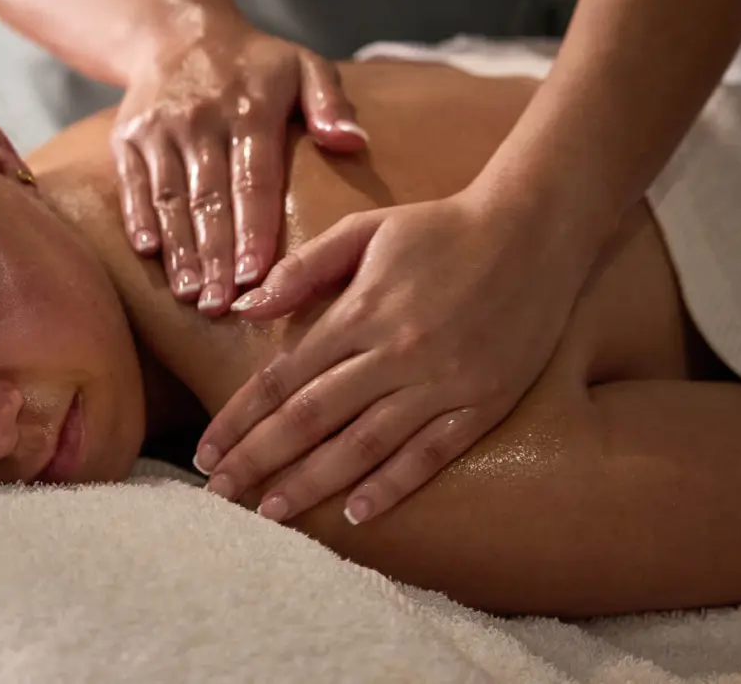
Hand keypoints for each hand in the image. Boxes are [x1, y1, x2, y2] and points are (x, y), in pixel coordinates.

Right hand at [113, 15, 366, 314]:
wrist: (176, 31)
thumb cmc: (254, 64)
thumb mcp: (304, 65)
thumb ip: (331, 102)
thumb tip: (353, 142)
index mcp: (249, 109)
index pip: (252, 180)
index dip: (253, 230)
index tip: (258, 276)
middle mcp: (201, 120)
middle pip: (209, 199)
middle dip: (216, 257)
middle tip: (223, 306)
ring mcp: (160, 129)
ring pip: (170, 198)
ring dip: (179, 250)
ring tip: (192, 294)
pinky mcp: (128, 137)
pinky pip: (133, 184)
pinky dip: (138, 219)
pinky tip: (149, 254)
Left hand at [194, 188, 596, 524]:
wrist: (533, 232)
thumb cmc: (440, 227)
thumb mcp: (365, 230)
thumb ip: (303, 269)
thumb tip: (246, 308)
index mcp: (360, 313)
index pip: (283, 378)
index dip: (240, 418)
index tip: (206, 450)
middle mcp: (395, 354)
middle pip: (311, 419)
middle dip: (259, 459)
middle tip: (219, 492)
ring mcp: (441, 383)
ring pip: (363, 445)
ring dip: (312, 482)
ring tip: (271, 511)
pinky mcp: (481, 404)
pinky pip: (429, 455)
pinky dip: (391, 486)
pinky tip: (356, 514)